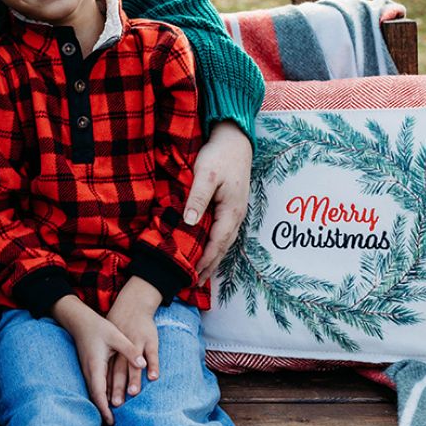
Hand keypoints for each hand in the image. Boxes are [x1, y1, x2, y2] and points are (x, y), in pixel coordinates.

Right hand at [51, 296, 142, 425]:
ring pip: (94, 392)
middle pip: (95, 396)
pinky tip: (107, 401)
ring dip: (101, 404)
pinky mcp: (89, 367)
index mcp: (95, 365)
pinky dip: (100, 395)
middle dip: (103, 411)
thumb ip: (130, 350)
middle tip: (112, 425)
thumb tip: (143, 364)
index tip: (112, 420)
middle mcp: (89, 370)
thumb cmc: (99, 327)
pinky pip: (94, 385)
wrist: (80, 320)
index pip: (99, 392)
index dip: (104, 408)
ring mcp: (87, 369)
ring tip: (111, 418)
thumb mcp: (116, 336)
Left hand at [106, 278, 162, 405]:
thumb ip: (110, 361)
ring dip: (134, 379)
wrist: (133, 304)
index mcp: (113, 350)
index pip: (108, 371)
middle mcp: (123, 349)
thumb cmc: (121, 326)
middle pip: (119, 371)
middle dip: (118, 388)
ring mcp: (137, 344)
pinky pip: (152, 355)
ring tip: (134, 393)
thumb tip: (105, 384)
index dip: (107, 387)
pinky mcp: (149, 340)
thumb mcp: (111, 341)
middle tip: (117, 404)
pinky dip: (152, 365)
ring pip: (134, 364)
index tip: (105, 403)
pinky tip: (153, 377)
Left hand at [185, 120, 252, 281]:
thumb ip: (197, 198)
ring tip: (199, 276)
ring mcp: (235, 212)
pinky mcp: (230, 207)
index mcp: (231, 211)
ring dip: (212, 259)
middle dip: (208, 267)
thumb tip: (189, 223)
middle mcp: (236, 215)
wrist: (234, 139)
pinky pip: (223, 232)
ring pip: (223, 242)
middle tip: (193, 285)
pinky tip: (207, 251)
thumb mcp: (205, 175)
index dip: (204, 261)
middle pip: (222, 248)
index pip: (216, 243)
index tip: (192, 276)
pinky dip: (215, 246)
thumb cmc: (218, 155)